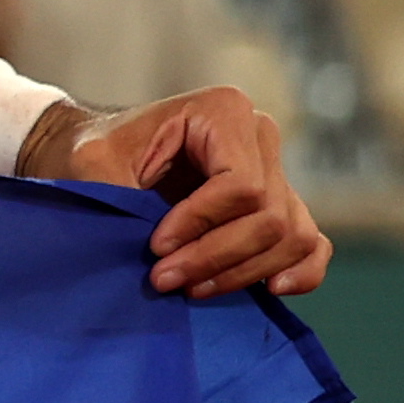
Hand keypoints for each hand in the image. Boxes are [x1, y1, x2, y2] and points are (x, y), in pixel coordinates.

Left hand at [21, 87, 329, 301]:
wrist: (94, 153)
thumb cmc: (92, 153)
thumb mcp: (93, 165)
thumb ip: (123, 196)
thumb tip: (160, 250)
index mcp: (223, 111)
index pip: (240, 185)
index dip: (201, 225)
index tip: (155, 247)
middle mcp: (260, 135)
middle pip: (268, 215)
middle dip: (217, 257)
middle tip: (164, 280)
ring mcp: (275, 170)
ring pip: (291, 235)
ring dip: (245, 272)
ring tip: (191, 288)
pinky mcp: (278, 204)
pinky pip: (311, 242)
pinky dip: (300, 270)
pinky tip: (271, 291)